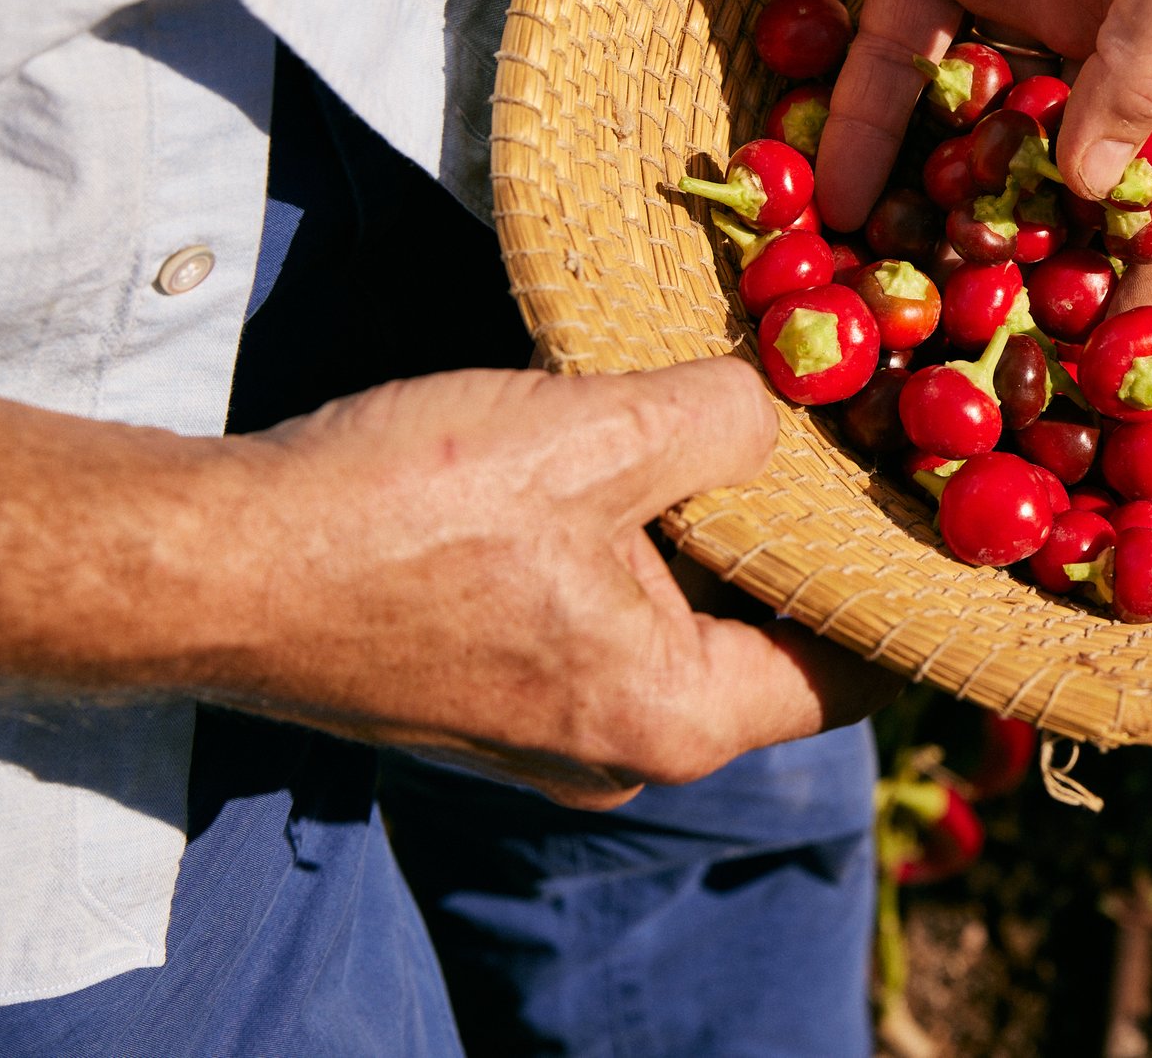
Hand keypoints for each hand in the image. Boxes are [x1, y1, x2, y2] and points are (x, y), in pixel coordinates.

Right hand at [0, 364, 897, 809]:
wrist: (210, 564)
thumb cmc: (405, 514)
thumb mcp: (598, 435)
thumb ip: (730, 421)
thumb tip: (792, 399)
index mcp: (677, 720)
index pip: (854, 672)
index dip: (901, 584)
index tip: (942, 498)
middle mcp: (625, 752)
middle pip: (772, 644)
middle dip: (806, 538)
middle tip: (852, 432)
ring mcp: (552, 731)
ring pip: (686, 623)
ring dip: (714, 533)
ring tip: (749, 424)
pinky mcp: (493, 691)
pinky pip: (610, 618)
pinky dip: (638, 545)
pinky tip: (634, 457)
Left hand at [819, 0, 1151, 321]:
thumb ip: (1144, 58)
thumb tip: (1090, 194)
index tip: (1146, 358)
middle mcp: (1116, 18)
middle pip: (1093, 171)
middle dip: (1056, 264)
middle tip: (1005, 354)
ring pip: (984, 129)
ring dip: (949, 212)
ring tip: (899, 303)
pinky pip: (887, 64)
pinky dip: (856, 132)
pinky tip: (824, 207)